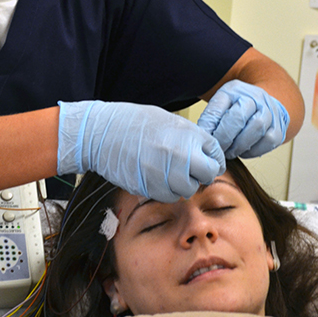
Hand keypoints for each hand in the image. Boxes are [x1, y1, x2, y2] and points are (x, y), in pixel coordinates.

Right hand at [57, 100, 225, 201]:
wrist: (101, 133)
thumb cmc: (132, 122)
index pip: (215, 154)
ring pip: (189, 189)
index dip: (211, 159)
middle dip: (201, 174)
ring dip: (183, 184)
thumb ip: (188, 137)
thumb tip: (203, 152)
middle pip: (207, 174)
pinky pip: (169, 196)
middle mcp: (181, 154)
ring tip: (169, 173)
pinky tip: (156, 178)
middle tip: (189, 171)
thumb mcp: (167, 120)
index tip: (205, 161)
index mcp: (187, 134)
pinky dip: (166, 190)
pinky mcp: (151, 187)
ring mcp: (166, 172)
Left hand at [196, 80, 289, 158]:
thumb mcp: (221, 105)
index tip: (205, 140)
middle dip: (225, 137)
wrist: (263, 104)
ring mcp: (270, 111)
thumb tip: (202, 137)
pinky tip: (244, 151)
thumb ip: (210, 119)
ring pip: (256, 128)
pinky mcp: (279, 127)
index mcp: (234, 89)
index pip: (219, 107)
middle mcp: (255, 97)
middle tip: (218, 149)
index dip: (210, 127)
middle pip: (238, 117)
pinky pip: (268, 141)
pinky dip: (253, 150)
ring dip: (239, 145)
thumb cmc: (237, 107)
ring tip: (229, 152)